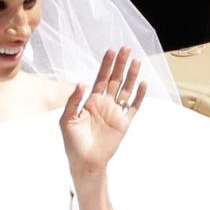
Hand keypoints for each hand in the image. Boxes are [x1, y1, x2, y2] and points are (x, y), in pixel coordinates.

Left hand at [60, 46, 146, 180]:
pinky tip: (143, 84)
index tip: (111, 50)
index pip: (100, 78)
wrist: (84, 161)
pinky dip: (139, 96)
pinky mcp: (124, 123)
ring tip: (136, 61)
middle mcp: (105, 104)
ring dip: (132, 75)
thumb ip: (73, 100)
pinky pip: (133, 106)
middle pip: (115, 79)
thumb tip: (81, 83)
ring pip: (126, 89)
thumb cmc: (72, 142)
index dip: (106, 64)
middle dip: (120, 64)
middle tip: (126, 48)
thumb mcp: (67, 119)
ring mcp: (116, 112)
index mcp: (91, 101)